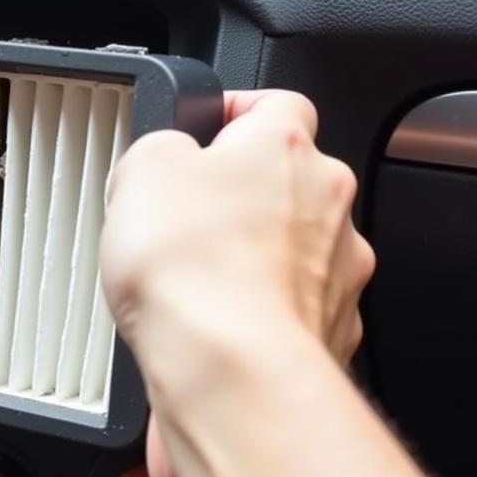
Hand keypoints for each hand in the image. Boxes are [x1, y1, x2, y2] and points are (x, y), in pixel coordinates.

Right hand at [101, 91, 374, 476]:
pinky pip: (290, 314)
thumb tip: (162, 163)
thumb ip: (158, 150)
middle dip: (237, 201)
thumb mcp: (141, 170)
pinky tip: (214, 332)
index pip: (276, 104)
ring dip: (251, 263)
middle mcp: (326, 207)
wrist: (227, 372)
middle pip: (284, 185)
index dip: (235, 113)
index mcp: (285, 149)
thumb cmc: (196, 273)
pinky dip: (257, 320)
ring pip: (293, 253)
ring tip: (194, 287)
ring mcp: (336, 276)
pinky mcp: (328, 336)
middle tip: (185, 223)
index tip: (207, 130)